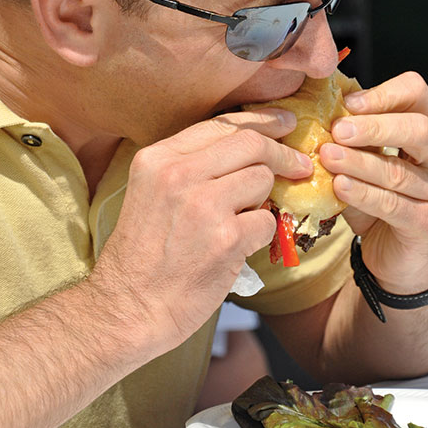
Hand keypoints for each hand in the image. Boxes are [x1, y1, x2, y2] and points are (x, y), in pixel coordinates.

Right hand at [91, 108, 312, 352]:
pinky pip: (267, 221)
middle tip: (299, 164)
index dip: (261, 120)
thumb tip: (247, 146)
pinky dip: (261, 234)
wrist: (128, 307)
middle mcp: (178, 174)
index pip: (221, 124)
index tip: (284, 122)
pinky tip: (238, 246)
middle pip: (250, 143)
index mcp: (157, 158)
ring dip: (264, 200)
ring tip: (243, 218)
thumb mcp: (150, 192)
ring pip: (263, 179)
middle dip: (282, 152)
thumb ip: (190, 166)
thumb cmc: (142, 254)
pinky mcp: (227, 239)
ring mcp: (204, 205)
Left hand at [320, 71, 427, 290]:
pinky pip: (393, 205)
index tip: (348, 103)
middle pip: (419, 130)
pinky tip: (340, 186)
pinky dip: (363, 194)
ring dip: (359, 163)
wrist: (392, 249)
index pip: (418, 95)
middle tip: (338, 130)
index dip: (384, 94)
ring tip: (328, 157)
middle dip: (375, 128)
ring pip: (399, 172)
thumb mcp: (367, 156)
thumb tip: (322, 107)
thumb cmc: (377, 193)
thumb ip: (354, 134)